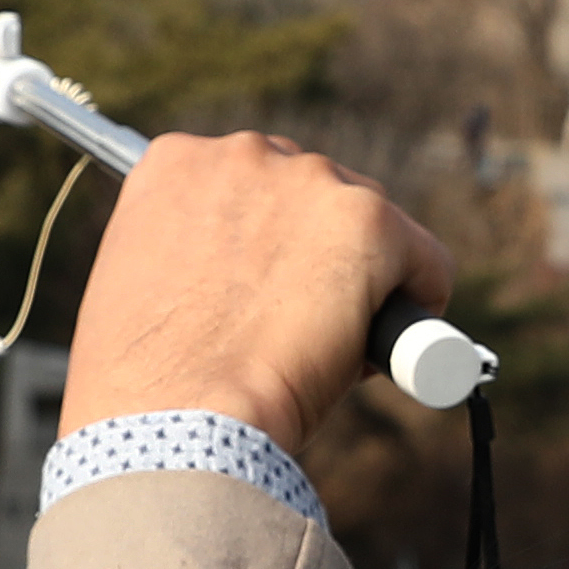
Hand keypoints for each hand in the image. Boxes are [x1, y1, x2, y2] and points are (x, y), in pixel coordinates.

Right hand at [58, 130, 456, 472]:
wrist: (178, 415)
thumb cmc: (152, 384)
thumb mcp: (142, 286)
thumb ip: (189, 254)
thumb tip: (238, 278)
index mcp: (177, 163)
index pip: (251, 187)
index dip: (263, 249)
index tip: (260, 296)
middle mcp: (243, 153)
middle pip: (316, 197)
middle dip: (316, 259)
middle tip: (295, 331)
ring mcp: (311, 180)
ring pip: (372, 230)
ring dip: (363, 284)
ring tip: (325, 349)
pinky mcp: (371, 222)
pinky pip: (426, 264)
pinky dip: (418, 309)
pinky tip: (383, 350)